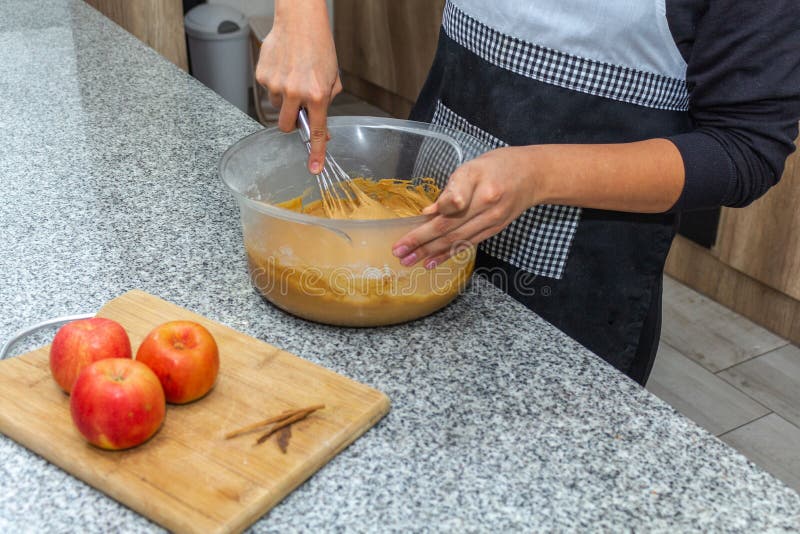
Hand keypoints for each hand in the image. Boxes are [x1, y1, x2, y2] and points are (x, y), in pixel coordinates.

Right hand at [255, 0, 341, 173]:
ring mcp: (277, 85)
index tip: (314, 168)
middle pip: (287, 126)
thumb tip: (323, 128)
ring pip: (277, 107)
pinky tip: (283, 69)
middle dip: (292, 122)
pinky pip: (268, 91)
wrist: (300, 22)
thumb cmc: (319, 48)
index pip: (317, 131)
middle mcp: (297, 92)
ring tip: (293, 77)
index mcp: (318, 95)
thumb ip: (327, 103)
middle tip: (298, 108)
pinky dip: (275, 85)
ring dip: (284, 99)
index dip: (316, 153)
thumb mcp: (333, 78)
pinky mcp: (263, 76)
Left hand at [392, 147, 537, 268]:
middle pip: (449, 229)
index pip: (448, 211)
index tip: (405, 235)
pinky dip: (448, 254)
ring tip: (410, 262)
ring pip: (457, 241)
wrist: (533, 175)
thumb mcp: (472, 167)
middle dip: (421, 244)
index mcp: (479, 187)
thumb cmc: (499, 166)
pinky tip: (432, 262)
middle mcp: (486, 208)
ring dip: (431, 253)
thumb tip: (428, 212)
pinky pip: (467, 244)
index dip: (425, 227)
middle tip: (399, 254)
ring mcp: (491, 222)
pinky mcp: (493, 231)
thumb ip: (451, 189)